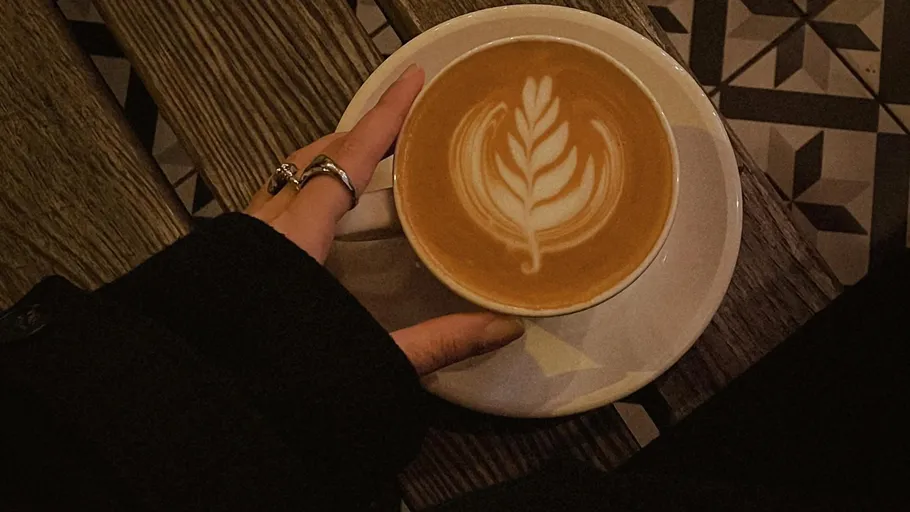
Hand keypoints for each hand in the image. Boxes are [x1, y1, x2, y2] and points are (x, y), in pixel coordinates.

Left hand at [246, 65, 524, 374]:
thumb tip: (504, 328)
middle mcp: (264, 226)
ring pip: (287, 177)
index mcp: (298, 237)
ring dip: (328, 160)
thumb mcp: (368, 359)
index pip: (349, 160)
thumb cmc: (280, 382)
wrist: (203, 413)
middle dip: (359, 133)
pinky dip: (303, 189)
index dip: (386, 117)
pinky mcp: (230, 260)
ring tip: (364, 160)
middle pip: (314, 157)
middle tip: (400, 124)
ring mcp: (241, 241)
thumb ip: (436, 343)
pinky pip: (271, 202)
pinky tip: (318, 214)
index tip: (414, 80)